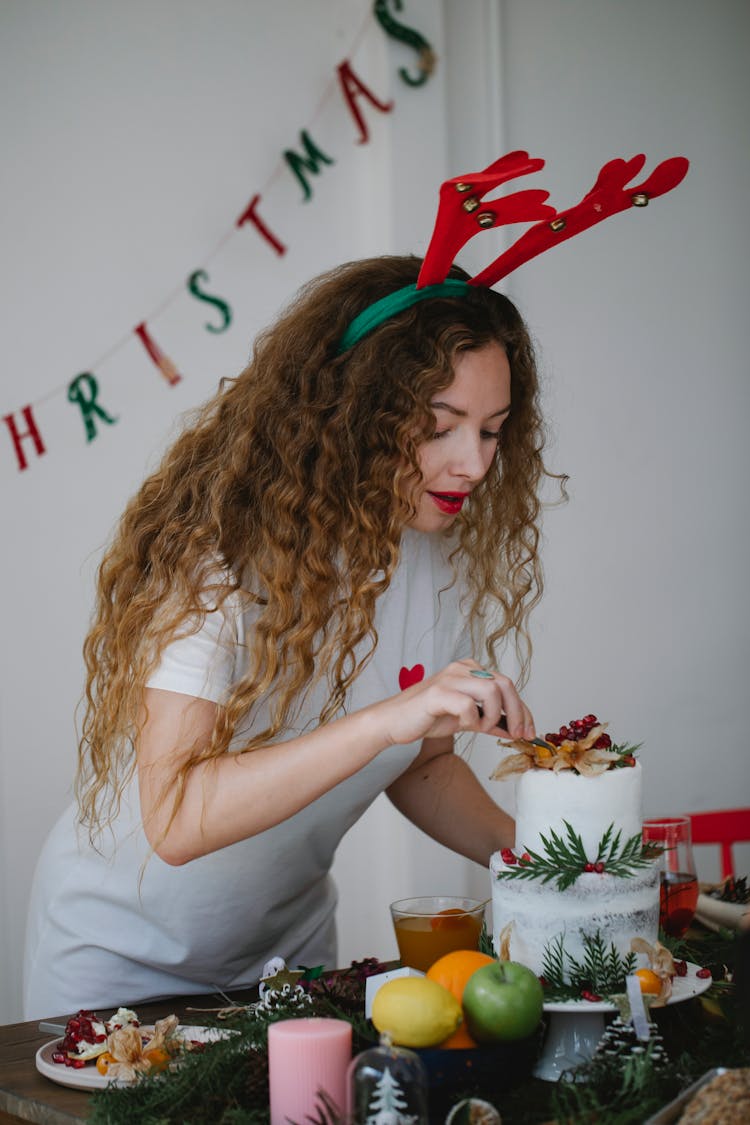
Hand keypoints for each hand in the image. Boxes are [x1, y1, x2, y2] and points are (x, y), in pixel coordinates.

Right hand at [376, 659, 534, 746]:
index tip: (530, 731)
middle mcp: (463, 668)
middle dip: (517, 713)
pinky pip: (468, 705)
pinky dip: (471, 720)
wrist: (394, 722)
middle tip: (517, 735)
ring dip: (492, 717)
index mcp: (471, 670)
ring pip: (491, 691)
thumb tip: (515, 730)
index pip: (507, 686)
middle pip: (505, 684)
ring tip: (478, 728)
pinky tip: (462, 725)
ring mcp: (450, 678)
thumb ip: (489, 720)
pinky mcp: (437, 693)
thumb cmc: (427, 717)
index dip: (524, 710)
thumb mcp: (467, 719)